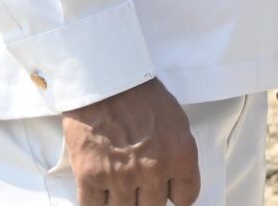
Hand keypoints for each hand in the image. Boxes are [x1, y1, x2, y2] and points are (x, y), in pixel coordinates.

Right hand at [63, 77, 198, 205]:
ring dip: (122, 200)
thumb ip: (177, 155)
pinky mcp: (91, 179)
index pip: (186, 197)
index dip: (176, 194)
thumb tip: (174, 180)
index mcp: (180, 156)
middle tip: (140, 183)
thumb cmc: (143, 98)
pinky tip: (100, 191)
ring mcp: (121, 178)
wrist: (106, 83)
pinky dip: (98, 203)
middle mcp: (154, 172)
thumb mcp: (176, 124)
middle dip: (148, 197)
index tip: (169, 191)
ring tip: (119, 183)